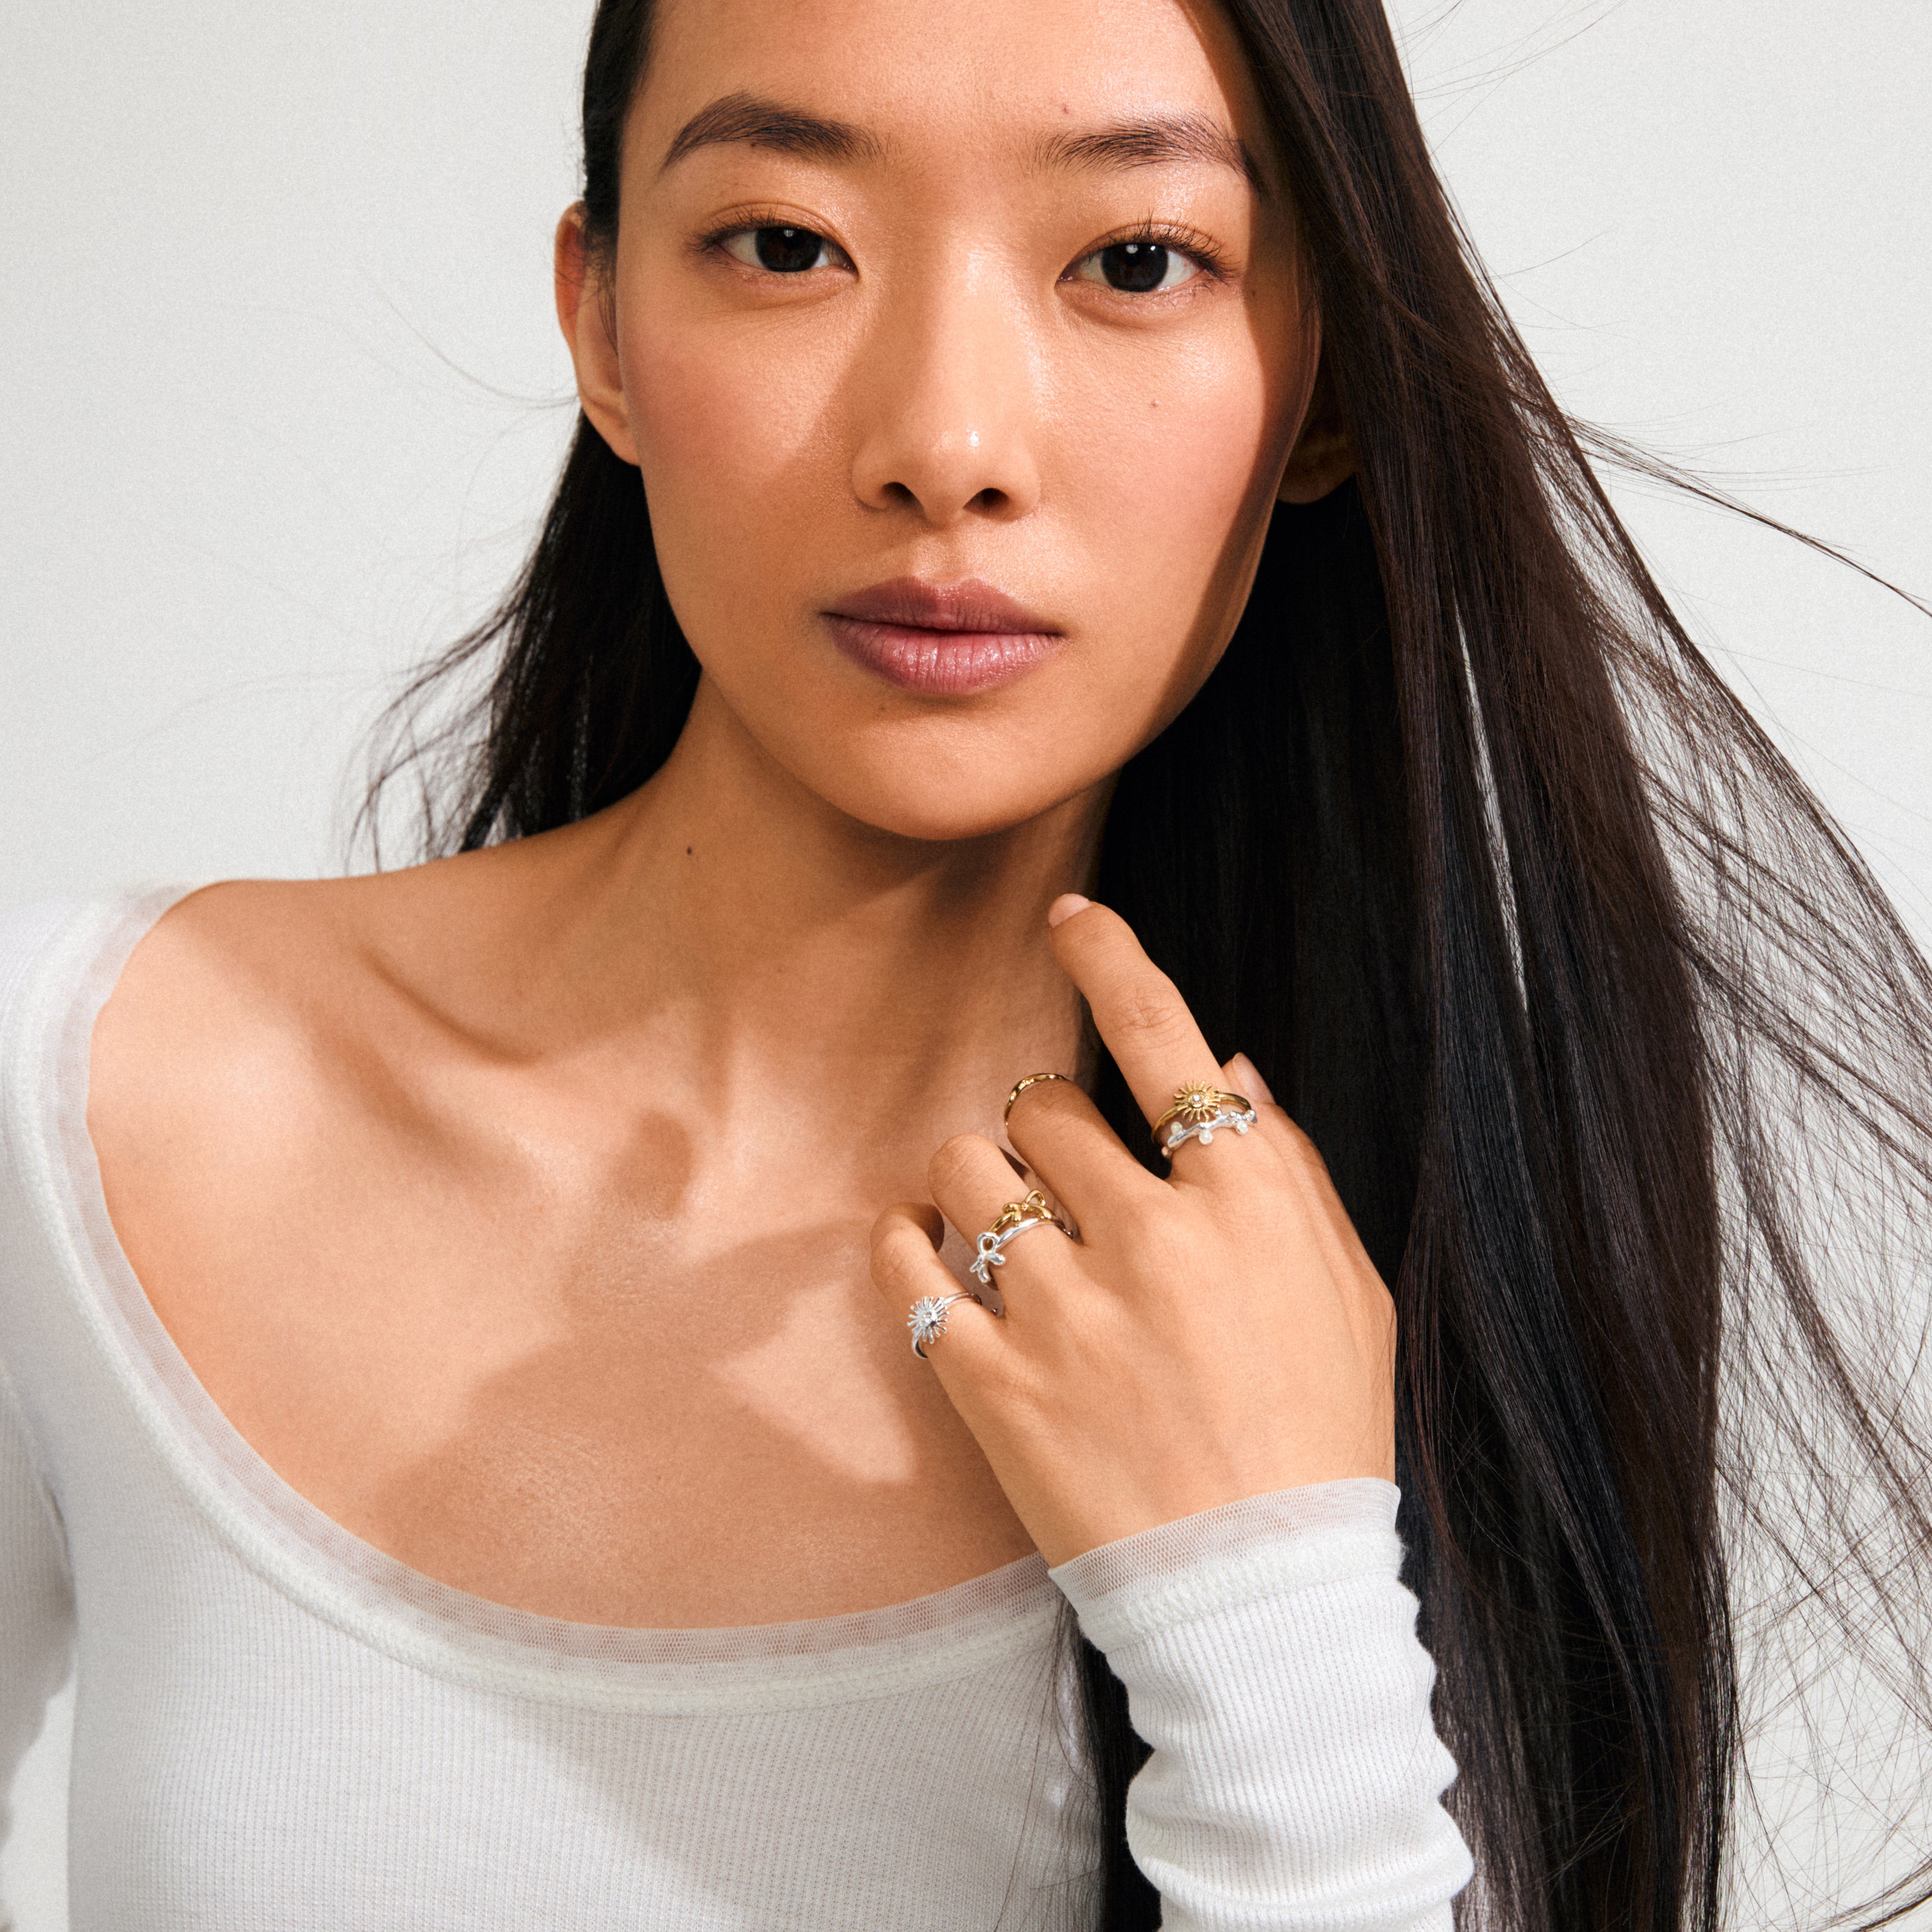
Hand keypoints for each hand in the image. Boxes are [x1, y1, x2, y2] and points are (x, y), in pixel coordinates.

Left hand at [869, 897, 1396, 1566]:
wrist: (1258, 1598)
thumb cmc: (1320, 1438)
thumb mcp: (1349, 1294)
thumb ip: (1286, 1171)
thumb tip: (1225, 1069)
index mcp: (1242, 1204)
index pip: (1163, 1039)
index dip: (1111, 958)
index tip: (1070, 918)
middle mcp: (1147, 1237)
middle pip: (1048, 1106)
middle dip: (1050, 1130)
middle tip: (1069, 1189)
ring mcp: (1062, 1310)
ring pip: (969, 1167)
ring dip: (979, 1180)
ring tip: (1006, 1231)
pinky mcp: (990, 1382)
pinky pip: (907, 1266)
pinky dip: (905, 1242)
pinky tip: (924, 1249)